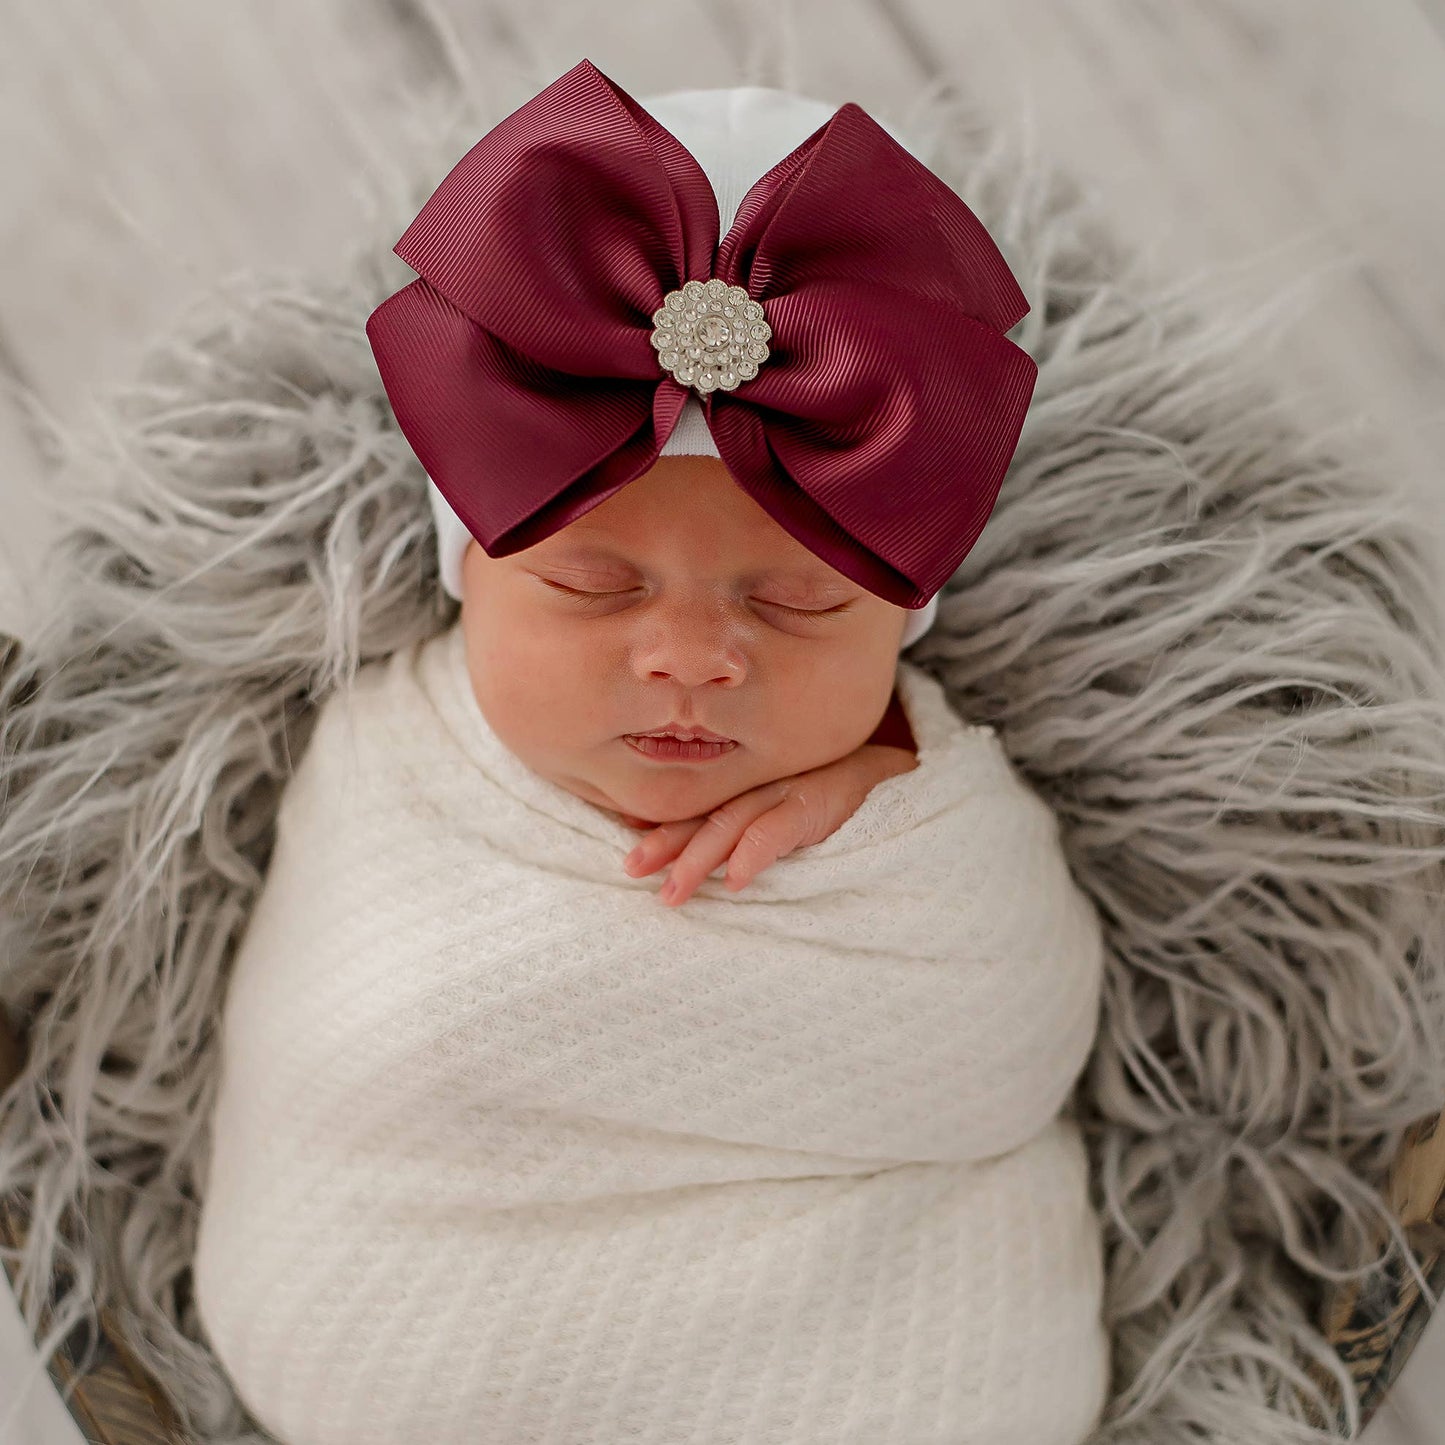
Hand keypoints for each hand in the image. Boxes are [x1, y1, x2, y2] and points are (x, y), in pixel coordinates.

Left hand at [619, 743, 916, 905]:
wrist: (915, 776)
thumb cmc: (853, 802)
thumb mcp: (800, 816)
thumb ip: (759, 833)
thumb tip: (715, 871)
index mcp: (761, 786)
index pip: (704, 807)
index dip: (665, 828)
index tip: (628, 852)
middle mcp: (772, 781)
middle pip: (710, 812)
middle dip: (668, 843)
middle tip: (633, 872)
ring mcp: (800, 786)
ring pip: (736, 819)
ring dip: (700, 855)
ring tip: (673, 890)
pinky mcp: (832, 798)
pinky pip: (786, 824)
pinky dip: (757, 850)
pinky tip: (735, 878)